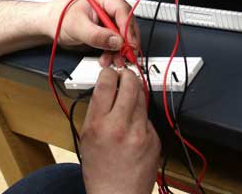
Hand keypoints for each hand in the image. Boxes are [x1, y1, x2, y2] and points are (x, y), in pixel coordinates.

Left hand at [46, 0, 140, 66]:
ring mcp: (107, 15)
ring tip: (114, 60)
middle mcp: (107, 3)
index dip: (128, 29)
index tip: (129, 45)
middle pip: (125, 22)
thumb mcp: (77, 27)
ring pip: (122, 33)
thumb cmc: (58, 18)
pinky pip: (115, 39)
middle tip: (126, 56)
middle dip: (125, 42)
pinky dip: (113, 50)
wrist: (49, 24)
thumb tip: (117, 41)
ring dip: (119, 49)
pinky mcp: (105, 26)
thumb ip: (97, 35)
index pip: (122, 10)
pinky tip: (108, 57)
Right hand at [80, 68, 160, 193]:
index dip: (109, 72)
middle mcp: (120, 126)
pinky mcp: (154, 139)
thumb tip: (106, 89)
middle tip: (125, 75)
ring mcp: (141, 133)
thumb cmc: (99, 170)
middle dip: (128, 75)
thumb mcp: (86, 137)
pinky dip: (141, 116)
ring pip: (142, 98)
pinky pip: (148, 118)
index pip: (106, 84)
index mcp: (98, 124)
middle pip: (130, 85)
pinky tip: (134, 125)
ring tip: (130, 94)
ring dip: (136, 92)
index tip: (110, 71)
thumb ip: (96, 111)